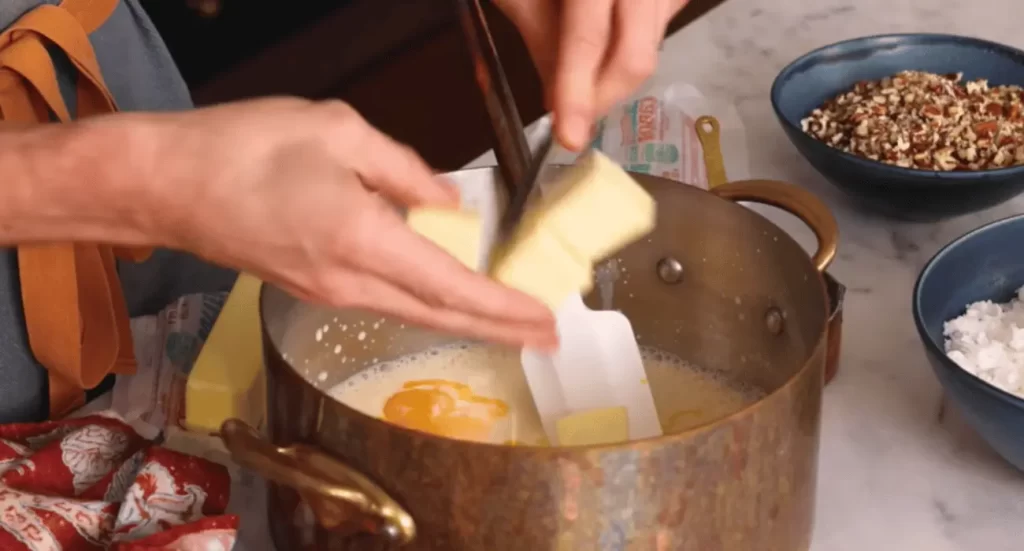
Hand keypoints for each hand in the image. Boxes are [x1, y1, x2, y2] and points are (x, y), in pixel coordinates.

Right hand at [131, 98, 556, 348]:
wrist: (164, 184)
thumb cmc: (242, 148)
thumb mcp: (338, 132)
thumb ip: (404, 170)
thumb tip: (446, 201)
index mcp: (363, 239)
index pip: (451, 285)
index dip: (503, 307)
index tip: (543, 319)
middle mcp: (349, 282)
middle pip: (440, 315)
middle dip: (499, 328)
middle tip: (545, 335)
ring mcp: (327, 293)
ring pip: (414, 314)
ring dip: (466, 319)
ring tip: (509, 319)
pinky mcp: (311, 288)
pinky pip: (385, 303)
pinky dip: (428, 305)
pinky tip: (446, 297)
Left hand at [494, 0, 687, 149]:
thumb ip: (540, 40)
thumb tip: (555, 99)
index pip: (588, 42)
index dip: (577, 95)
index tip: (569, 137)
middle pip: (638, 56)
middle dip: (603, 97)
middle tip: (574, 117)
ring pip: (652, 44)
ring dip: (614, 71)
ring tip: (581, 73)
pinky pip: (660, 20)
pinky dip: (632, 39)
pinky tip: (608, 34)